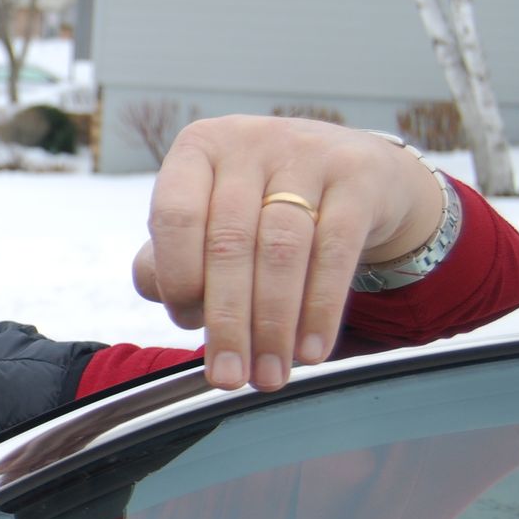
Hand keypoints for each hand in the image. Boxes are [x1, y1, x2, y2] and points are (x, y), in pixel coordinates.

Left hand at [133, 116, 444, 391]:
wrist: (358, 172)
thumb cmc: (261, 207)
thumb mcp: (210, 220)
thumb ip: (170, 257)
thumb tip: (159, 291)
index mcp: (199, 148)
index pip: (175, 216)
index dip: (177, 278)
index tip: (186, 327)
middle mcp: (249, 141)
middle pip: (230, 244)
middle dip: (227, 322)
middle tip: (228, 378)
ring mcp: (307, 152)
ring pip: (282, 251)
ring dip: (273, 326)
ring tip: (268, 377)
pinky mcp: (358, 175)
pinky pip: (335, 252)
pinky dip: (321, 310)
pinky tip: (310, 351)